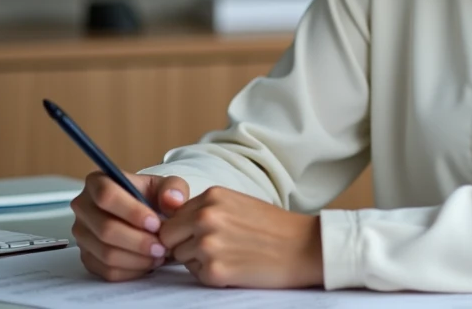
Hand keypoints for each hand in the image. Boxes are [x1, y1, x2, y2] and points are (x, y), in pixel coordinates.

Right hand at [71, 171, 189, 281]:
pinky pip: (106, 270)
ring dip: (137, 258)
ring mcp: (82, 234)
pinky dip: (131, 270)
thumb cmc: (152, 197)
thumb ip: (173, 188)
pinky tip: (148, 263)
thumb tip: (171, 200)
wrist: (145, 215)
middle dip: (138, 241)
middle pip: (105, 229)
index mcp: (98, 182)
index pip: (106, 196)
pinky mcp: (87, 256)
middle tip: (162, 247)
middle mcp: (84, 207)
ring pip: (106, 253)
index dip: (132, 212)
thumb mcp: (166, 185)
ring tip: (159, 255)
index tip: (155, 223)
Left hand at [157, 186, 322, 288]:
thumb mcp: (237, 203)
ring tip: (229, 255)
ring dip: (198, 260)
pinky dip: (211, 274)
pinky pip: (195, 275)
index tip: (198, 235)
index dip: (182, 229)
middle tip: (211, 249)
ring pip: (181, 257)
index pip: (172, 216)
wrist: (304, 247)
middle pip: (168, 237)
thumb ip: (206, 209)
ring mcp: (208, 245)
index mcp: (212, 197)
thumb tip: (174, 223)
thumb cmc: (273, 226)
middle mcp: (205, 217)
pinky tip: (234, 266)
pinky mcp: (214, 271)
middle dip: (182, 244)